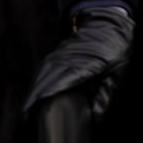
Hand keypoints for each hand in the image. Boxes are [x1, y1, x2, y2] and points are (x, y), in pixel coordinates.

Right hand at [23, 6, 134, 120]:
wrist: (109, 24)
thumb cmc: (115, 49)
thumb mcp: (116, 73)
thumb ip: (104, 95)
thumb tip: (95, 117)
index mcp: (83, 65)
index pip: (58, 84)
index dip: (43, 98)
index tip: (32, 110)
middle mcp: (67, 59)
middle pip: (44, 80)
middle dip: (33, 99)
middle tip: (26, 117)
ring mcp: (60, 55)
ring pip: (41, 74)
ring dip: (33, 90)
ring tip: (27, 109)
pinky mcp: (58, 54)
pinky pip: (44, 68)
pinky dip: (37, 81)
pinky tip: (34, 92)